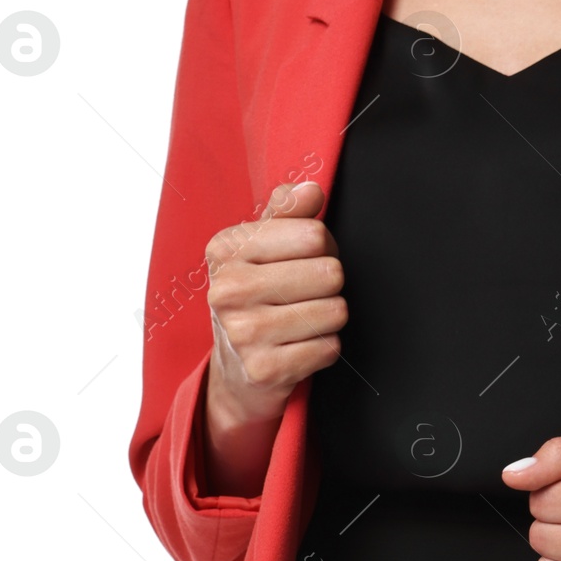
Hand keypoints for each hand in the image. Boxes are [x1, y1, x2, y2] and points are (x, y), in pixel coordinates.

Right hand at [201, 180, 346, 494]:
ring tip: (303, 321)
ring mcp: (244, 332)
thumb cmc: (255, 300)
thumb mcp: (260, 249)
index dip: (322, 247)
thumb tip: (310, 189)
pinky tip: (301, 347)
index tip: (302, 260)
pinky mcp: (264, 369)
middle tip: (305, 296)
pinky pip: (329, 347)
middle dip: (329, 285)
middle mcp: (228, 289)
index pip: (313, 234)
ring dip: (329, 318)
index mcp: (226, 250)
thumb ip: (287, 213)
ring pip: (334, 311)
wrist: (236, 370)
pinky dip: (325, 348)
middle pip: (329, 272)